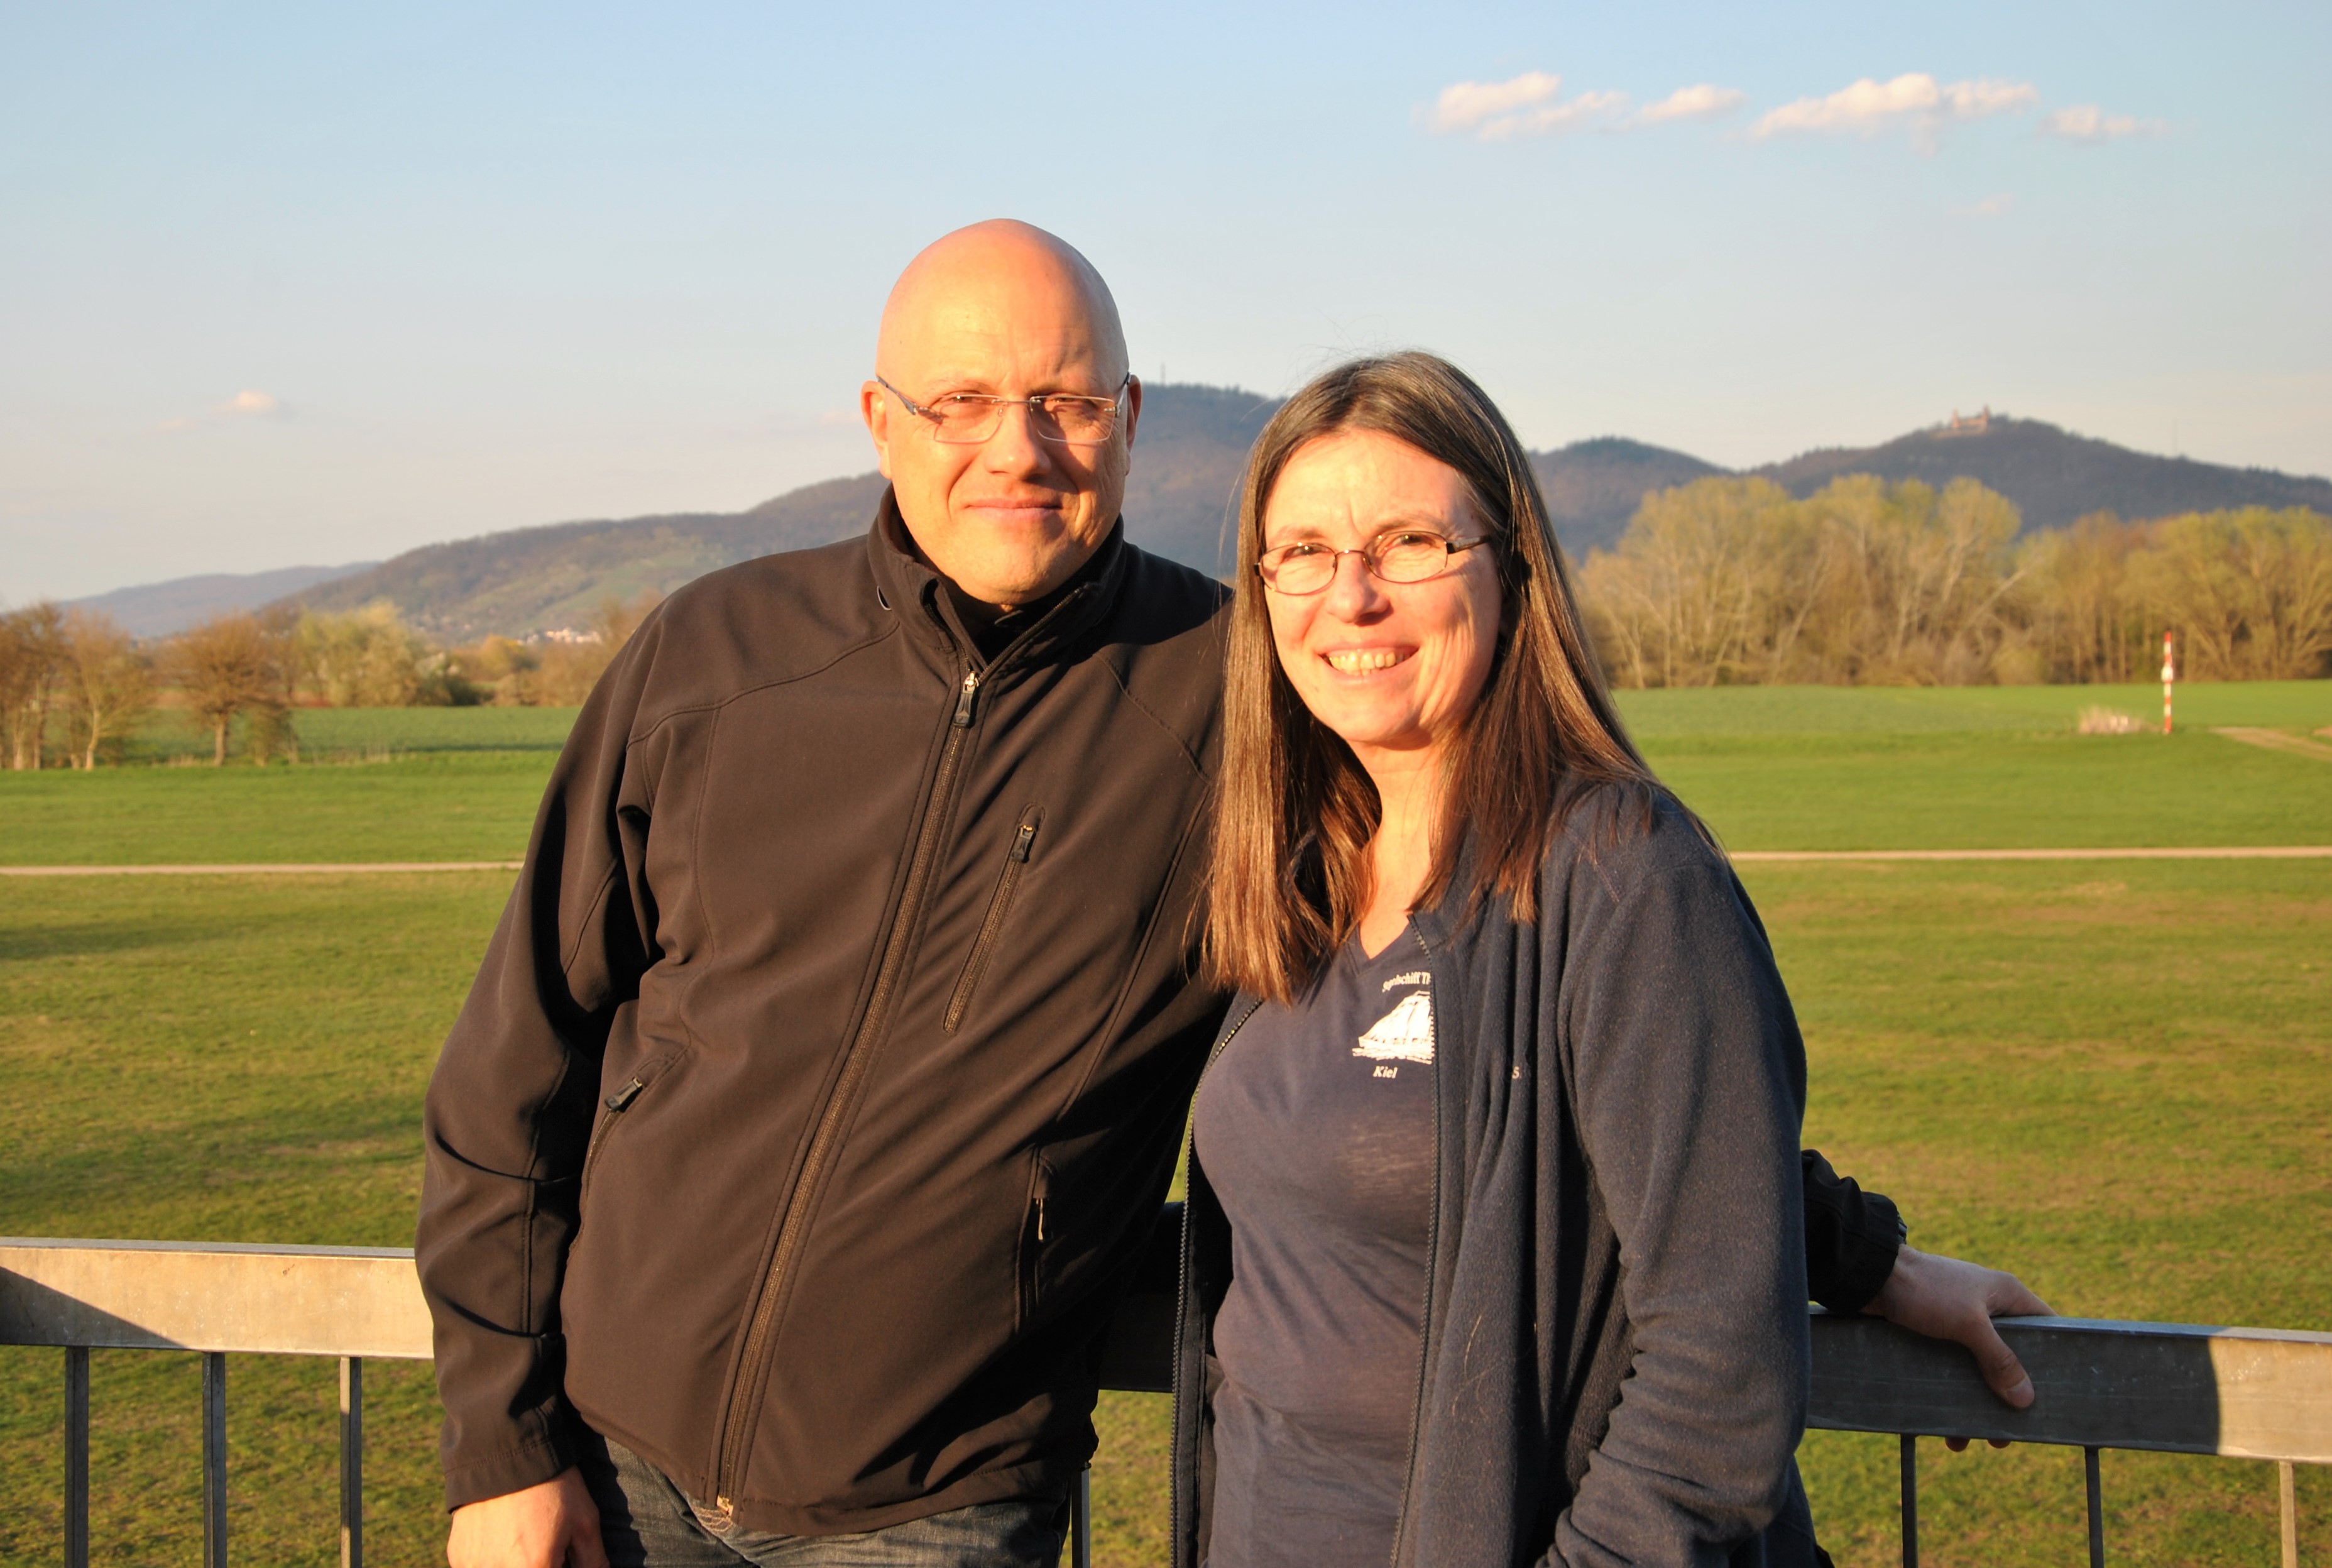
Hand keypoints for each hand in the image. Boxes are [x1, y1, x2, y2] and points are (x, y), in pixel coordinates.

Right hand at [447, 1468, 606, 1567]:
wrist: (503, 1449)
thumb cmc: (552, 1486)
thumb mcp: (584, 1521)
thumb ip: (593, 1562)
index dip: (558, 1566)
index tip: (561, 1557)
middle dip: (540, 1564)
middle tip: (546, 1545)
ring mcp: (474, 1567)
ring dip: (515, 1562)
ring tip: (524, 1536)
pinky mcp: (458, 1558)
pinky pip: (479, 1567)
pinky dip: (493, 1561)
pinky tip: (503, 1536)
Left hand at [1863, 1245, 2053, 1450]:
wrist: (1868, 1275)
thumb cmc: (1925, 1289)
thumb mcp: (1968, 1324)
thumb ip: (1998, 1358)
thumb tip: (2026, 1399)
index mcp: (2007, 1295)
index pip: (2047, 1327)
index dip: (2055, 1359)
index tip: (2058, 1396)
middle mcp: (1989, 1309)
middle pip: (2012, 1359)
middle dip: (2009, 1397)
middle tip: (2008, 1433)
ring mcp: (1960, 1322)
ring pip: (1980, 1370)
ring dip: (1976, 1404)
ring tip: (1970, 1438)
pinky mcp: (1934, 1336)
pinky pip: (1952, 1372)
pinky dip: (1951, 1397)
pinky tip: (1944, 1428)